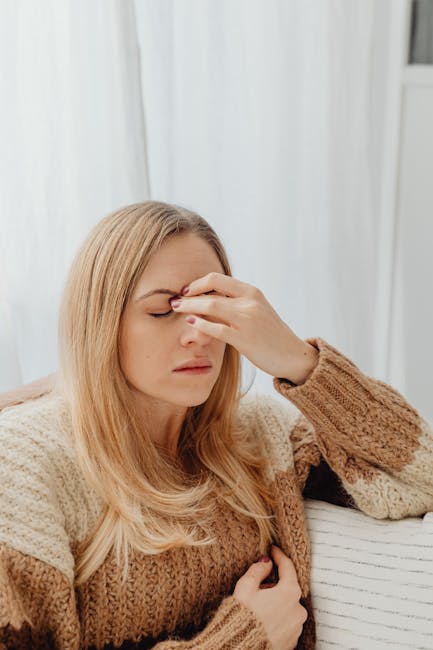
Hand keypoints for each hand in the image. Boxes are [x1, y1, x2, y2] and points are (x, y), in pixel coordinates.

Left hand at [169, 272, 317, 382]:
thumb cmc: (272, 335)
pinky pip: (217, 328)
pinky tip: (191, 323)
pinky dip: (201, 324)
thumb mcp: (257, 311)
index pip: (217, 278)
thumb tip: (208, 300)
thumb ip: (236, 303)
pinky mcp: (245, 339)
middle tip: (174, 300)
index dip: (197, 283)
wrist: (292, 355)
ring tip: (176, 309)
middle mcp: (249, 302)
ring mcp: (247, 320)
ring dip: (190, 307)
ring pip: (211, 306)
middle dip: (188, 295)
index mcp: (252, 292)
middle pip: (211, 291)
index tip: (186, 290)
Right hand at [233, 545, 307, 649]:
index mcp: (289, 592)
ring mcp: (297, 627)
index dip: (278, 555)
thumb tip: (266, 562)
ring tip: (258, 605)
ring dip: (277, 601)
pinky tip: (263, 618)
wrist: (241, 649)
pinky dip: (278, 616)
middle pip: (288, 588)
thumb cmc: (243, 617)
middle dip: (274, 583)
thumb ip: (258, 570)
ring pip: (288, 606)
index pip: (287, 566)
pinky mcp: (292, 641)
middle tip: (258, 585)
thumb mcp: (246, 587)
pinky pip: (287, 622)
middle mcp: (298, 609)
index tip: (272, 548)